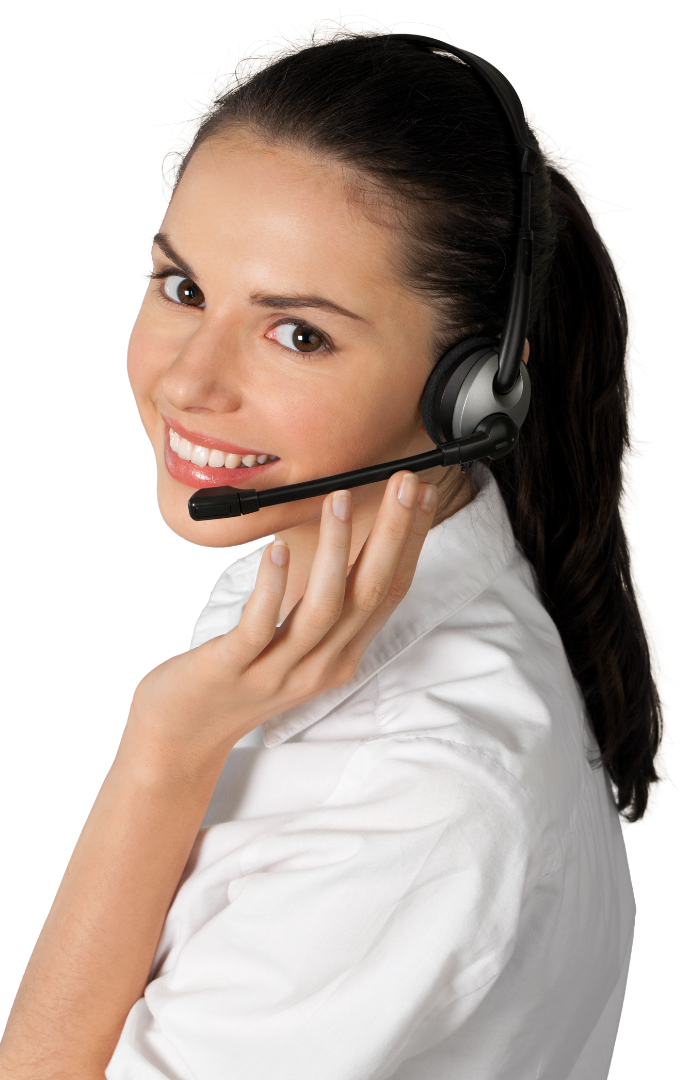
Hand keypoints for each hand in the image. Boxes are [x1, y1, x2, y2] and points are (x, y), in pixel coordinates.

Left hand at [126, 472, 437, 770]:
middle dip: (392, 534)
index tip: (424, 494)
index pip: (389, 594)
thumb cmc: (237, 679)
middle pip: (368, 594)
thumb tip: (340, 545)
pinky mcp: (233, 670)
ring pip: (322, 609)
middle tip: (405, 483)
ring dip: (335, 550)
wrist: (183, 738)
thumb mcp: (293, 647)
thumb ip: (320, 606)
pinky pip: (259, 626)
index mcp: (339, 657)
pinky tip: (277, 549)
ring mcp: (277, 671)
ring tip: (339, 499)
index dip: (410, 542)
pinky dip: (272, 586)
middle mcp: (319, 666)